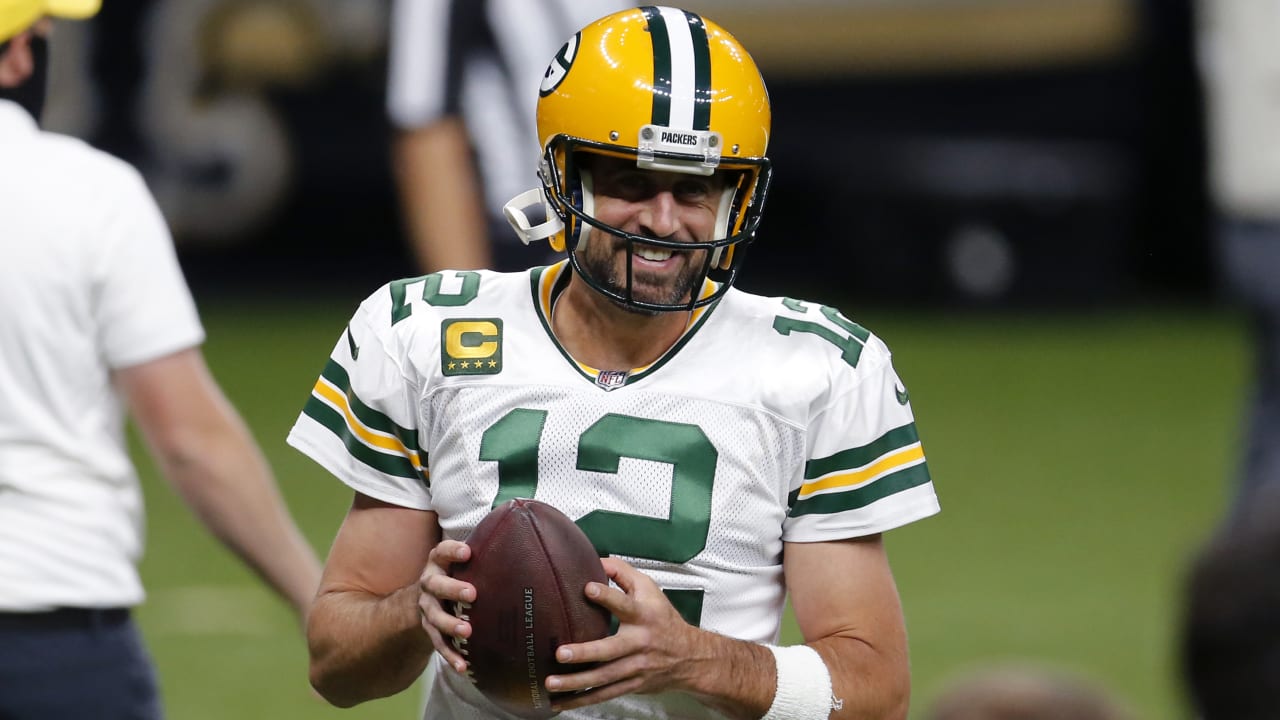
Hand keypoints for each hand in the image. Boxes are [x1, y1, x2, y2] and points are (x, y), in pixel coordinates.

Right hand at [416, 539, 474, 673]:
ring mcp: (428, 608)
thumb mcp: (468, 562)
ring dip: (450, 625)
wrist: (431, 597)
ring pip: (435, 617)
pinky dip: (450, 655)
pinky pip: (438, 644)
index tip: (468, 552)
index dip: (452, 551)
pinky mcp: (430, 630)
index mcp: (439, 562)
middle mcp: (429, 583)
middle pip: (435, 585)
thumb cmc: (460, 574)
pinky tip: (464, 667)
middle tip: (472, 594)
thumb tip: (532, 542)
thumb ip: (487, 555)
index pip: (442, 551)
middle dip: (452, 589)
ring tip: (467, 632)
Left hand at [544, 557, 701, 709]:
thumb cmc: (663, 619)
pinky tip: (561, 702)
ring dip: (576, 682)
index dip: (607, 596)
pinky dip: (582, 700)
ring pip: (604, 678)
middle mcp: (639, 643)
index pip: (625, 604)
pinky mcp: (631, 685)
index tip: (588, 589)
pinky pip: (604, 695)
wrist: (690, 657)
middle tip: (560, 653)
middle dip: (585, 653)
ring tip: (551, 682)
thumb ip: (622, 572)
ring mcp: (635, 667)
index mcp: (643, 616)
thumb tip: (596, 560)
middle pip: (611, 650)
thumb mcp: (649, 589)